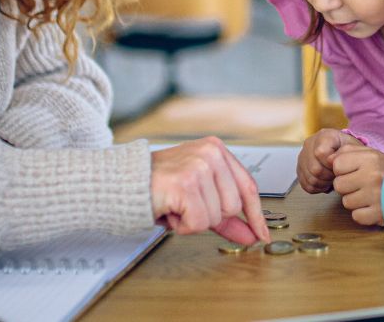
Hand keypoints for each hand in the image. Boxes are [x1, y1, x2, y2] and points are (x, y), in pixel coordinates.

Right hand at [150, 136, 269, 244]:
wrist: (122, 184)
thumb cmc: (157, 187)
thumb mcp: (197, 197)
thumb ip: (226, 216)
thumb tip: (251, 234)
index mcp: (216, 150)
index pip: (248, 186)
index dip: (255, 215)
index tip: (261, 233)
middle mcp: (211, 153)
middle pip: (233, 206)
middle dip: (209, 215)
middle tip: (185, 205)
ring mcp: (199, 166)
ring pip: (217, 216)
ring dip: (193, 220)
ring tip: (175, 205)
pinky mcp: (186, 183)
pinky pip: (199, 222)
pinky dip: (183, 225)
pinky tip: (170, 211)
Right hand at [297, 128, 361, 193]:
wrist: (342, 151)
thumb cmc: (348, 150)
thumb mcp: (353, 147)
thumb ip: (345, 153)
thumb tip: (332, 162)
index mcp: (324, 136)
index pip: (320, 153)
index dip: (332, 164)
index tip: (341, 166)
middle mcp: (310, 144)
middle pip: (314, 168)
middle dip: (329, 176)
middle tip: (338, 176)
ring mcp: (303, 156)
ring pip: (310, 178)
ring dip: (324, 183)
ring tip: (332, 179)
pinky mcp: (299, 169)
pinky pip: (306, 185)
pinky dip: (317, 187)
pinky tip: (325, 182)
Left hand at [330, 145, 383, 225]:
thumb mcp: (368, 153)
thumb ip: (346, 151)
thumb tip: (327, 159)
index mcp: (370, 158)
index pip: (337, 165)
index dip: (342, 169)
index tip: (353, 171)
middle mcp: (373, 176)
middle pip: (338, 185)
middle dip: (346, 186)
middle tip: (360, 184)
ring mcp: (377, 196)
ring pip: (346, 202)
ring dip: (354, 200)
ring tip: (368, 195)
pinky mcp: (380, 214)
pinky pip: (356, 216)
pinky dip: (362, 213)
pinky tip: (371, 206)